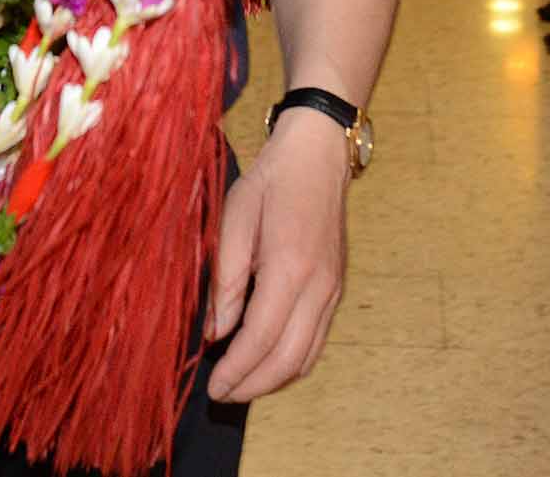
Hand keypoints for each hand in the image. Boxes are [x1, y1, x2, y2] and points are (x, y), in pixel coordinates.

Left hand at [204, 110, 350, 403]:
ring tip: (239, 384)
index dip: (235, 369)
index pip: (261, 338)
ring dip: (273, 380)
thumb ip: (226, 281)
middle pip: (287, 359)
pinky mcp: (337, 290)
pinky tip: (266, 361)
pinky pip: (316, 341)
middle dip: (253, 385)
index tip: (212, 386)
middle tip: (222, 394)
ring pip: (306, 357)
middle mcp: (319, 287)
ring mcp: (333, 291)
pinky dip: (291, 362)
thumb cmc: (270, 181)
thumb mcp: (233, 220)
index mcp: (290, 267)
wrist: (318, 155)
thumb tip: (215, 333)